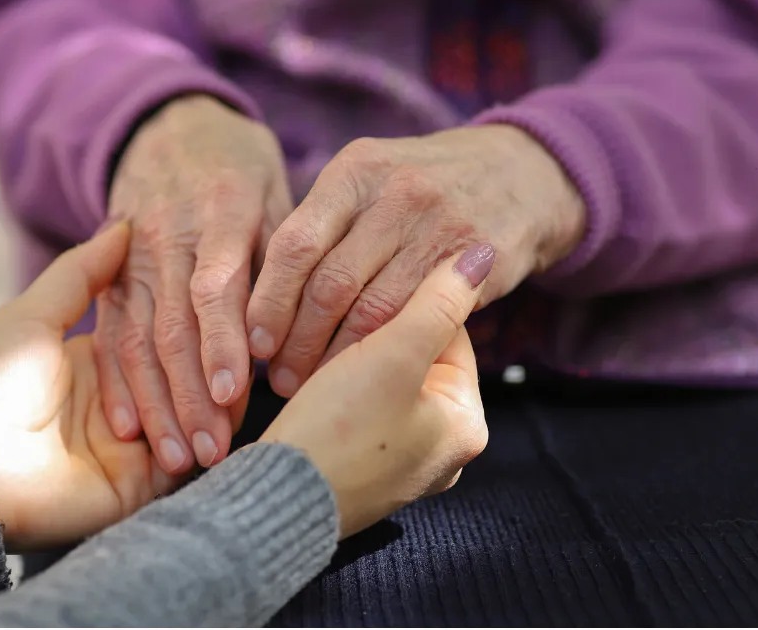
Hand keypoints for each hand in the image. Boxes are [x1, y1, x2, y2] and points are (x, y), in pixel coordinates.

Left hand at [0, 221, 221, 550]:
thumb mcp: (35, 314)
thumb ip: (80, 273)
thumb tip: (122, 225)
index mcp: (96, 365)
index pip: (157, 340)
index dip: (190, 326)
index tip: (224, 306)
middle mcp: (120, 407)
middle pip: (181, 382)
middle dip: (212, 369)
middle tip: (245, 348)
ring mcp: (131, 450)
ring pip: (190, 421)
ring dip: (215, 407)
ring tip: (242, 387)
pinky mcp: (136, 487)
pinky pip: (183, 466)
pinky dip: (206, 444)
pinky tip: (227, 422)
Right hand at [97, 95, 292, 472]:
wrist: (169, 127)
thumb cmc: (240, 169)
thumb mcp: (274, 193)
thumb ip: (284, 258)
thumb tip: (305, 332)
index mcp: (220, 212)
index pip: (217, 286)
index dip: (222, 343)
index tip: (235, 396)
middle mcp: (168, 237)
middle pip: (173, 324)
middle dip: (190, 394)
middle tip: (211, 453)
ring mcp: (130, 257)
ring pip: (137, 338)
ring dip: (155, 402)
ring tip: (176, 458)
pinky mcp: (108, 275)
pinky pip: (108, 333)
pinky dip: (115, 382)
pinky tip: (128, 428)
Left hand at [247, 125, 584, 396]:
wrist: (523, 174)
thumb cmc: (423, 188)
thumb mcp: (371, 180)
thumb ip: (322, 223)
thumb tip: (256, 292)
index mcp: (356, 171)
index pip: (295, 244)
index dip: (269, 301)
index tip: (253, 342)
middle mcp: (396, 193)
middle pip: (328, 283)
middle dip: (297, 339)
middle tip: (280, 376)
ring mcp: (440, 226)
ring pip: (372, 311)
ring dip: (337, 357)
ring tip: (313, 382)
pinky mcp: (477, 262)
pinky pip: (419, 320)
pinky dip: (386, 352)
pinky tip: (366, 372)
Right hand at [260, 243, 492, 537]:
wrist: (274, 501)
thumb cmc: (338, 431)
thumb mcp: (394, 355)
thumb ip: (438, 301)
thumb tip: (482, 256)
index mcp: (467, 425)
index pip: (451, 335)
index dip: (407, 304)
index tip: (368, 292)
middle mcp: (443, 451)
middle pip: (418, 360)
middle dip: (377, 336)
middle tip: (337, 323)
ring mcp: (402, 465)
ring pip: (384, 384)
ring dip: (352, 360)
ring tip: (316, 353)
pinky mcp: (361, 471)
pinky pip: (359, 413)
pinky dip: (337, 392)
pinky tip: (310, 385)